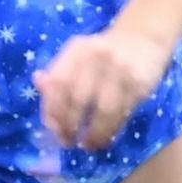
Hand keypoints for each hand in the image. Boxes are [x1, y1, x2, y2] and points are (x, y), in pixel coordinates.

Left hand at [36, 28, 169, 150]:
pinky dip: (112, 129)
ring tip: (88, 145)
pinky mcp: (140, 83)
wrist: (144, 37)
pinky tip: (106, 137)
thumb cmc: (102, 52)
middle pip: (78, 98)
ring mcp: (121, 70)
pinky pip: (124, 112)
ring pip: (104, 109)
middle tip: (67, 141)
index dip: (52, 109)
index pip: (58, 83)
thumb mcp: (77, 54)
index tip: (52, 128)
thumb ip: (58, 71)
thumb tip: (38, 84)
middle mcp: (97, 57)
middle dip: (70, 125)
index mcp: (76, 50)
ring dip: (94, 132)